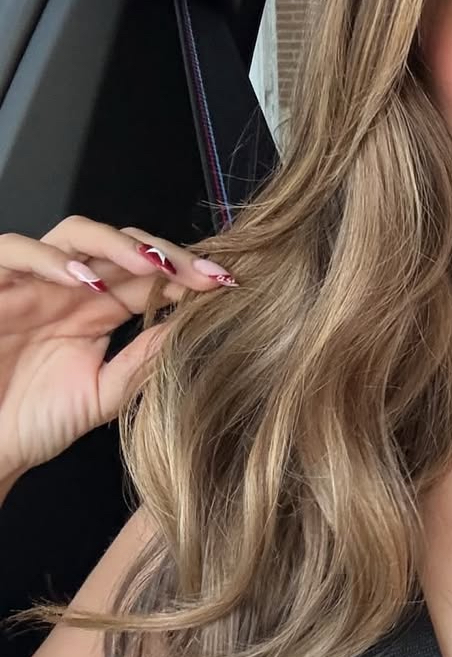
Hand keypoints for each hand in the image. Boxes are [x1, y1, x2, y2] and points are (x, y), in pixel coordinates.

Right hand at [0, 216, 236, 482]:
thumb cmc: (33, 423)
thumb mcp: (103, 394)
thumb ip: (143, 361)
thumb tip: (190, 330)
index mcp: (99, 310)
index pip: (149, 276)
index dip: (186, 274)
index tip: (226, 285)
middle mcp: (69, 288)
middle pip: (123, 245)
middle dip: (167, 253)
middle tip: (202, 273)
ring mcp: (32, 283)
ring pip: (76, 233)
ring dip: (117, 244)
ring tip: (152, 267)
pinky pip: (14, 250)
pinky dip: (50, 258)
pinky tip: (84, 280)